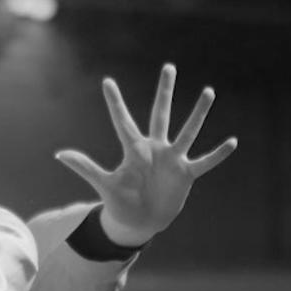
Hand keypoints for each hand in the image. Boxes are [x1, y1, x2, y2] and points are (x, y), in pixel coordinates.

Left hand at [56, 63, 236, 243]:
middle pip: (160, 114)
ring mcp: (172, 160)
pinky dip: (217, 154)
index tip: (106, 81)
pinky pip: (204, 162)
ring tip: (209, 92)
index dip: (114, 103)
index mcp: (133, 149)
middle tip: (168, 67)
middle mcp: (154, 149)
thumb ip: (85, 167)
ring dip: (198, 113)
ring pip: (187, 131)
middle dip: (164, 92)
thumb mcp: (104, 185)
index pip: (122, 121)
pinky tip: (232, 142)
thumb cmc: (120, 202)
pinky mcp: (186, 174)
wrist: (139, 223)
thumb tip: (58, 154)